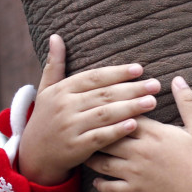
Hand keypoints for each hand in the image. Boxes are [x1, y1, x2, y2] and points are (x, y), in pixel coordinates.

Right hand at [18, 34, 160, 185]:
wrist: (35, 154)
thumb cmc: (46, 119)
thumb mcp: (46, 90)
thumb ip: (55, 65)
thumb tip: (56, 36)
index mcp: (62, 90)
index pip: (94, 77)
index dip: (117, 72)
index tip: (139, 69)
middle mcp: (65, 106)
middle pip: (104, 94)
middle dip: (132, 89)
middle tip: (155, 85)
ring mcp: (71, 127)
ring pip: (105, 114)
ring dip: (130, 107)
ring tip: (152, 102)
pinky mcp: (76, 147)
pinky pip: (100, 137)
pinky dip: (117, 131)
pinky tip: (135, 124)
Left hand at [85, 77, 191, 191]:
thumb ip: (188, 102)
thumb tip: (178, 79)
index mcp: (153, 132)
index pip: (123, 114)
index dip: (111, 109)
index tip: (103, 106)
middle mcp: (139, 150)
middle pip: (106, 136)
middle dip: (94, 131)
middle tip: (83, 127)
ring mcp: (135, 172)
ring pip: (102, 162)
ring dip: (92, 157)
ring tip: (85, 152)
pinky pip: (111, 188)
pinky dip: (100, 185)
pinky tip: (96, 181)